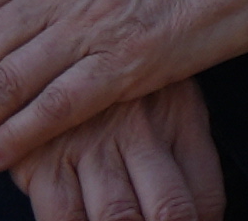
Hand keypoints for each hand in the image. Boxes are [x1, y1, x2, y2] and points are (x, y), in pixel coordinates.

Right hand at [10, 79, 223, 220]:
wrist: (50, 45)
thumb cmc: (121, 85)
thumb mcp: (169, 97)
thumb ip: (187, 153)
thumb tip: (200, 214)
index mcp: (180, 118)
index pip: (205, 196)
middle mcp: (140, 133)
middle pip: (169, 210)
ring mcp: (91, 147)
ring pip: (118, 218)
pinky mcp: (42, 161)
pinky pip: (63, 219)